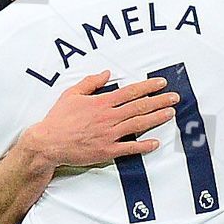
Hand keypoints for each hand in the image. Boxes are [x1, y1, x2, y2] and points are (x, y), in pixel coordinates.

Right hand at [26, 72, 178, 170]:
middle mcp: (109, 117)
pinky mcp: (107, 151)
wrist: (48, 143)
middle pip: (140, 106)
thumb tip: (107, 73)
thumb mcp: (72, 94)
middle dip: (160, 101)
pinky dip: (144, 145)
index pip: (131, 92)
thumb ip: (91, 82)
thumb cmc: (58, 119)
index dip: (148, 87)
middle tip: (175, 97)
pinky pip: (130, 148)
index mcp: (101, 102)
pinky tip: (155, 143)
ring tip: (171, 113)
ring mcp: (109, 134)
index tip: (161, 83)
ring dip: (157, 118)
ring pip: (139, 124)